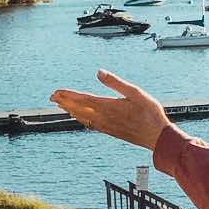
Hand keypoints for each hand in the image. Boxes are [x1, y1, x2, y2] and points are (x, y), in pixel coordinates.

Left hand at [50, 70, 170, 150]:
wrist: (156, 137)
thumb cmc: (150, 113)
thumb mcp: (136, 93)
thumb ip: (116, 82)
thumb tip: (99, 72)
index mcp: (108, 106)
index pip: (83, 99)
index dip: (68, 95)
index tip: (56, 92)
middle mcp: (103, 117)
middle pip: (79, 108)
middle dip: (64, 102)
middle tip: (52, 97)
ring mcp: (106, 126)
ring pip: (83, 117)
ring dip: (70, 110)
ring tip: (61, 106)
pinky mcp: (110, 131)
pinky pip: (90, 124)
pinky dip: (81, 119)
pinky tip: (80, 118)